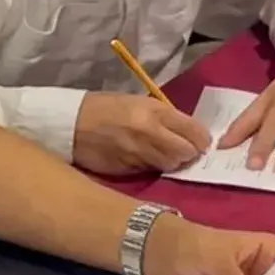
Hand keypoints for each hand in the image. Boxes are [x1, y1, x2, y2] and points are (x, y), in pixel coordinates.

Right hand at [73, 92, 210, 175]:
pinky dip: (152, 168)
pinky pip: (150, 171)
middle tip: (185, 152)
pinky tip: (144, 161)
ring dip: (171, 162)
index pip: (194, 131)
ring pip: (170, 166)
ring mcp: (138, 153)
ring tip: (163, 156)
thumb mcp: (139, 103)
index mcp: (155, 111)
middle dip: (189, 154)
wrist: (72, 123)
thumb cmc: (106, 108)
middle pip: (186, 153)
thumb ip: (164, 117)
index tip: (201, 142)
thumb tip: (188, 134)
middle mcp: (150, 133)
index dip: (202, 139)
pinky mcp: (127, 169)